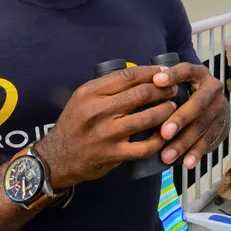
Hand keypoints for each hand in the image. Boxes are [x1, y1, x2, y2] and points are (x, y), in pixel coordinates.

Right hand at [36, 65, 181, 187]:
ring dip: (165, 111)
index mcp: (90, 93)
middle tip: (173, 89)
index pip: (127, 76)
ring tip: (173, 108)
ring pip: (146, 118)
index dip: (151, 72)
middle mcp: (97, 111)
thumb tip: (140, 74)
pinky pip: (144, 146)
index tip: (165, 72)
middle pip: (141, 94)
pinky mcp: (113, 154)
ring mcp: (106, 134)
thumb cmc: (75, 124)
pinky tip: (164, 134)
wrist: (57, 157)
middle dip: (163, 90)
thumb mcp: (82, 99)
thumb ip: (106, 88)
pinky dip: (158, 139)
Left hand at [154, 63, 226, 169]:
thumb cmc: (187, 92)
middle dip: (180, 119)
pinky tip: (187, 163)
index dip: (173, 75)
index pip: (187, 70)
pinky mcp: (220, 126)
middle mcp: (212, 89)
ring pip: (201, 126)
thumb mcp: (179, 82)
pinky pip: (208, 141)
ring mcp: (218, 109)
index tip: (156, 81)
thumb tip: (135, 89)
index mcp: (199, 74)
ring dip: (184, 142)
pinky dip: (196, 153)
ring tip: (167, 156)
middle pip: (198, 103)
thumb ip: (162, 85)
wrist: (214, 104)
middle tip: (164, 132)